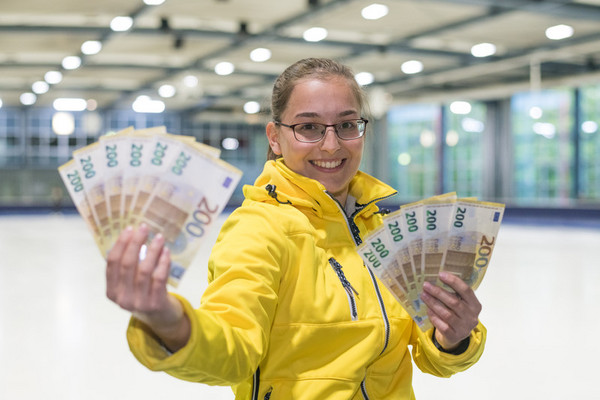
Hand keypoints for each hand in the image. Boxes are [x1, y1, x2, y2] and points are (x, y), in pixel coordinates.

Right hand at [106, 224, 189, 350]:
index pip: (112, 263)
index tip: (129, 229)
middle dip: (135, 243)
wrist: (161, 318)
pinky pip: (159, 278)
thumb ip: (129, 265)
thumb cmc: (144, 293)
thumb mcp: (130, 283)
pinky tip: (166, 251)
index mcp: (111, 291)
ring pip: (144, 270)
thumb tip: (134, 235)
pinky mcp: (155, 303)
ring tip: (159, 237)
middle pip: (127, 264)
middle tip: (144, 228)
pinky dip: (163, 262)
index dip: (120, 244)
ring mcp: (138, 302)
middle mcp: (122, 298)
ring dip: (152, 250)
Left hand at [421, 272, 481, 350]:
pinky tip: (427, 309)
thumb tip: (435, 279)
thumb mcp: (461, 303)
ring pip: (446, 314)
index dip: (454, 282)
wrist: (456, 335)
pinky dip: (433, 316)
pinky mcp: (454, 336)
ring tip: (423, 295)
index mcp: (475, 305)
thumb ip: (454, 293)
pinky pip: (441, 325)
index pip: (466, 291)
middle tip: (426, 285)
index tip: (440, 274)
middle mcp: (472, 317)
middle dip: (438, 292)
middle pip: (454, 302)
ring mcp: (464, 328)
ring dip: (433, 303)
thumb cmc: (457, 313)